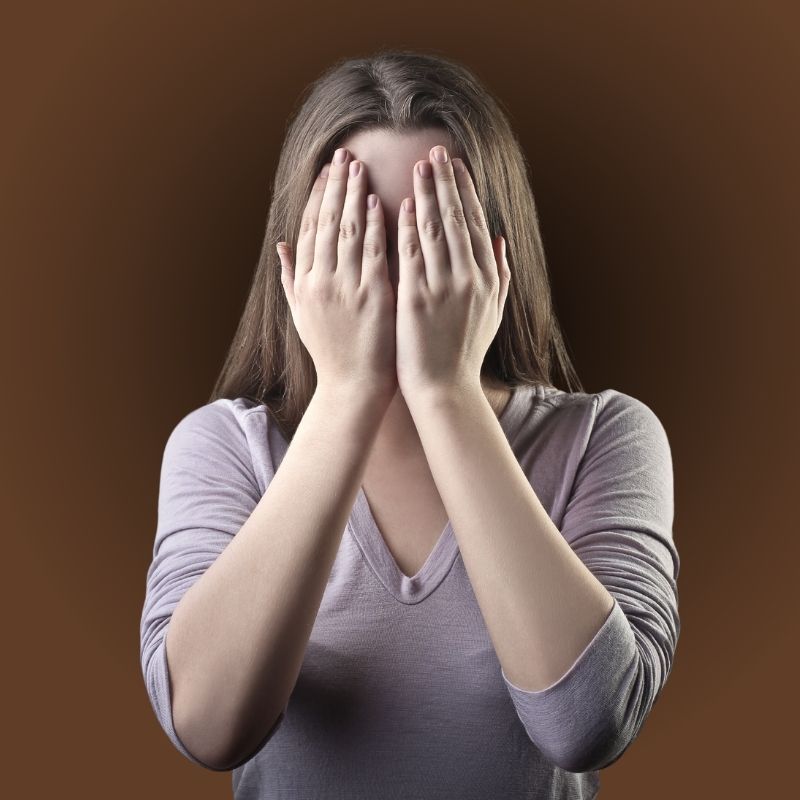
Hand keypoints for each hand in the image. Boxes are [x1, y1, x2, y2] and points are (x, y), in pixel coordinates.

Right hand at [277, 148, 397, 401]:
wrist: (352, 387)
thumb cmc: (331, 353)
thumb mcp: (302, 315)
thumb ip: (291, 278)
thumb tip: (280, 245)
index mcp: (305, 283)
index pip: (310, 227)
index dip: (320, 195)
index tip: (329, 169)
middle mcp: (320, 281)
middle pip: (327, 222)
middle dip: (336, 185)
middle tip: (346, 154)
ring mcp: (345, 288)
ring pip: (348, 231)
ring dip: (354, 195)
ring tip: (361, 166)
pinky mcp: (371, 297)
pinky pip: (373, 254)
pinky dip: (375, 226)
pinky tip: (378, 201)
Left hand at [395, 145, 510, 397]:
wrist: (444, 388)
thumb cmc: (465, 351)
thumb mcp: (493, 312)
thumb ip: (500, 273)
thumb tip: (500, 238)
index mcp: (488, 278)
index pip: (477, 223)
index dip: (465, 191)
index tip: (455, 165)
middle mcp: (470, 278)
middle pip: (458, 219)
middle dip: (446, 182)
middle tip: (436, 151)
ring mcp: (444, 288)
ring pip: (436, 230)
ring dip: (428, 194)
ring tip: (420, 166)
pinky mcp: (417, 300)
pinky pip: (412, 255)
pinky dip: (409, 227)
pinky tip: (404, 203)